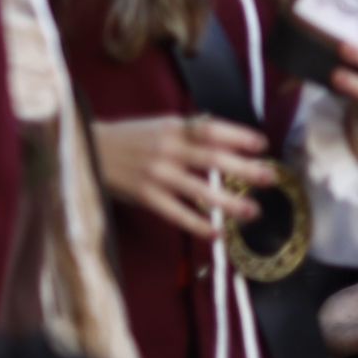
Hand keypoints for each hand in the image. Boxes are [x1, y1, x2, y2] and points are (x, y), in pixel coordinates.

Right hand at [92, 113, 275, 240]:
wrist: (87, 151)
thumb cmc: (131, 138)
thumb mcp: (160, 124)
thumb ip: (190, 131)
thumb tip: (226, 136)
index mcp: (173, 127)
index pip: (211, 129)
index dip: (238, 135)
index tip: (262, 144)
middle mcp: (167, 149)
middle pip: (211, 158)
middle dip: (244, 168)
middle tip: (270, 177)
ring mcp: (156, 174)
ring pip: (198, 190)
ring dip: (228, 202)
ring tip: (252, 211)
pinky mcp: (144, 196)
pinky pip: (176, 213)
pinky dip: (197, 224)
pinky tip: (217, 233)